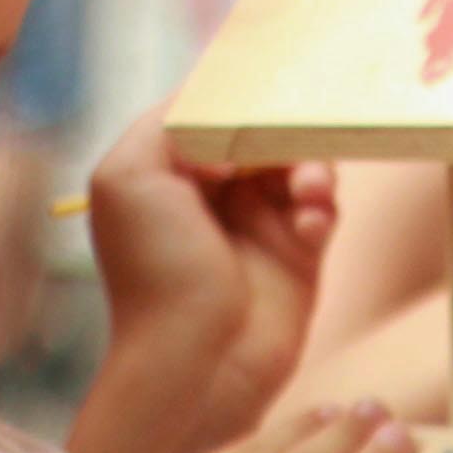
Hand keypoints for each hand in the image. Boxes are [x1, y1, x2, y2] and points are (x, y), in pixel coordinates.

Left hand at [84, 109, 337, 452]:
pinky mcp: (299, 252)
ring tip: (309, 194)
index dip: (238, 96)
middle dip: (284, 131)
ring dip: (312, 169)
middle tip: (293, 147)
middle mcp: (213, 190)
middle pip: (264, 130)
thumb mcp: (129, 177)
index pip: (211, 109)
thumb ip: (168, 124)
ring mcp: (258, 221)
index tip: (263, 90)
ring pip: (301, 163)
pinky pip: (323, 209)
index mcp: (166, 168)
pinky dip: (321, 210)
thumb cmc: (155, 272)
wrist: (200, 362)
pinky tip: (308, 230)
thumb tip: (225, 115)